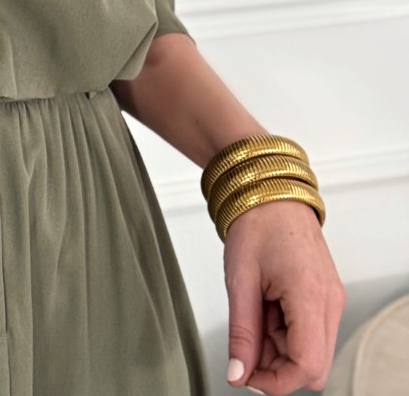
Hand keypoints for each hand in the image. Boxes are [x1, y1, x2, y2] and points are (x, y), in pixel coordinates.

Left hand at [224, 198, 345, 392]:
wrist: (270, 192)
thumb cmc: (256, 224)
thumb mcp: (240, 281)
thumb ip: (242, 332)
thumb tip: (238, 373)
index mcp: (310, 295)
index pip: (307, 366)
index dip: (276, 381)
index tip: (247, 375)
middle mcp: (329, 301)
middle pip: (314, 367)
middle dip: (278, 367)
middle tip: (246, 345)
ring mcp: (330, 299)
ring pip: (312, 352)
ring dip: (280, 348)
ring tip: (255, 314)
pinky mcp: (325, 296)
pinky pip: (310, 332)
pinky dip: (286, 333)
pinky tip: (266, 310)